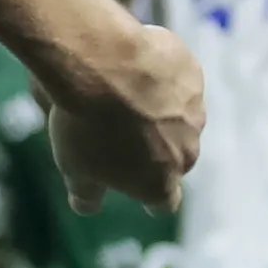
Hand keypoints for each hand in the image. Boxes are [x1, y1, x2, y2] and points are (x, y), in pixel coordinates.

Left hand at [41, 16, 201, 212]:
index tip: (138, 186)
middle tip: (125, 130)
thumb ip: (85, 192)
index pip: (164, 202)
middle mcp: (187, 152)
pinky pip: (179, 82)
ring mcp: (195, 112)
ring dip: (162, 112)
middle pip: (176, 159)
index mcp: (159, 182)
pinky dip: (163, 78)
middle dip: (157, 149)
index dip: (150, 196)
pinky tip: (139, 66)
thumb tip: (87, 207)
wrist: (100, 60)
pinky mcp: (193, 75)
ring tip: (128, 94)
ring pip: (180, 119)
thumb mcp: (73, 166)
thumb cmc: (83, 122)